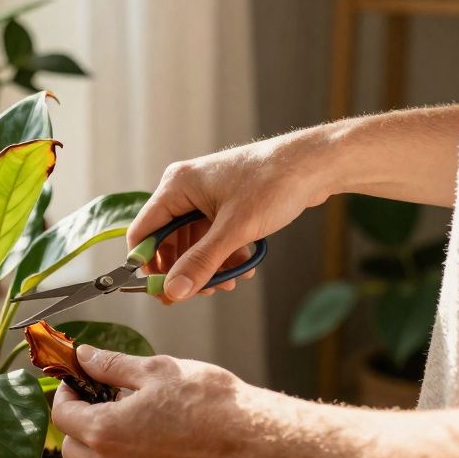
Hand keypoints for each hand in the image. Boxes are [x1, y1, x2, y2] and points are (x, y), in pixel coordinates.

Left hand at [52, 344, 262, 457]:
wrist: (255, 439)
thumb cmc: (207, 399)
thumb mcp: (156, 369)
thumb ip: (111, 365)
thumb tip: (84, 356)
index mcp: (107, 433)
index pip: (62, 417)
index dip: (65, 394)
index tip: (77, 381)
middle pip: (73, 449)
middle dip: (78, 424)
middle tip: (100, 399)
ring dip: (107, 443)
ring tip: (137, 415)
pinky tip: (163, 437)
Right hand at [129, 131, 332, 301]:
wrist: (315, 164)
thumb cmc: (273, 183)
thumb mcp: (235, 230)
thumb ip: (201, 262)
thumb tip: (175, 291)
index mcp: (177, 186)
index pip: (143, 232)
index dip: (147, 265)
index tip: (161, 292)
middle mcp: (185, 189)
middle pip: (167, 241)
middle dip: (183, 269)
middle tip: (198, 293)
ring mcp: (205, 196)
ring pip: (192, 242)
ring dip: (206, 265)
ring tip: (228, 282)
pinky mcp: (224, 203)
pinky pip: (211, 236)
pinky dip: (222, 254)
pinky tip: (241, 267)